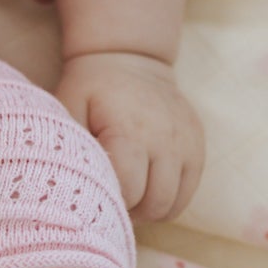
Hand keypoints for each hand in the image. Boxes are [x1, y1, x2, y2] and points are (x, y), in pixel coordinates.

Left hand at [55, 50, 204, 222]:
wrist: (129, 56)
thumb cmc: (91, 87)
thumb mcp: (69, 107)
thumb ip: (71, 147)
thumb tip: (74, 187)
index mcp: (129, 129)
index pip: (127, 190)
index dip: (109, 199)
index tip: (95, 190)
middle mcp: (165, 137)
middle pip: (153, 203)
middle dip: (130, 211)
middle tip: (111, 199)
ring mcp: (186, 141)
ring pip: (173, 204)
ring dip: (149, 209)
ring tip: (129, 194)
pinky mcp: (198, 144)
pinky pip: (188, 192)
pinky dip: (168, 200)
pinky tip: (147, 186)